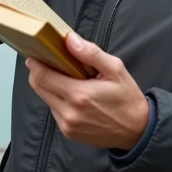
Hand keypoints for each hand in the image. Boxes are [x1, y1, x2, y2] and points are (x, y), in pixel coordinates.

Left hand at [25, 32, 149, 150]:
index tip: (34, 54)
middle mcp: (70, 112)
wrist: (137, 130)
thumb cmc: (127, 98)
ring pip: (45, 99)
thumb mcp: (115, 70)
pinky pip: (54, 111)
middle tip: (45, 61)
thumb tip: (70, 40)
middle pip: (38, 88)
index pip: (43, 77)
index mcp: (80, 95)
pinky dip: (57, 99)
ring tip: (62, 77)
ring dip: (48, 86)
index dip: (35, 64)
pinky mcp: (68, 132)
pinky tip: (70, 94)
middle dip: (37, 72)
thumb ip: (91, 53)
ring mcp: (67, 125)